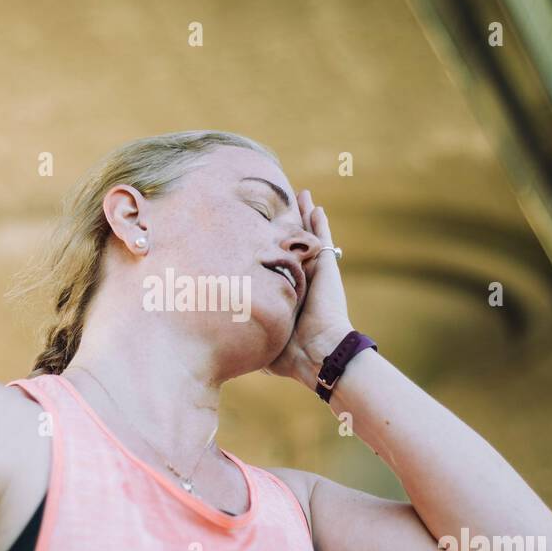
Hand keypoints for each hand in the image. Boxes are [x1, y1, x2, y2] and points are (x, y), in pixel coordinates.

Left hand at [265, 189, 354, 388]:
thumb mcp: (262, 340)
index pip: (276, 268)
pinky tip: (315, 206)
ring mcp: (315, 273)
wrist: (317, 352)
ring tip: (301, 196)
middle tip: (279, 208)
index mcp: (288, 295)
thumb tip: (225, 343)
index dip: (267, 253)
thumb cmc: (289, 354)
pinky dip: (320, 223)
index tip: (253, 239)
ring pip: (308, 238)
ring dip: (304, 217)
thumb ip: (248, 335)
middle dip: (287, 227)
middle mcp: (302, 281)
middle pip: (293, 246)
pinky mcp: (326, 269)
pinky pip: (322, 240)